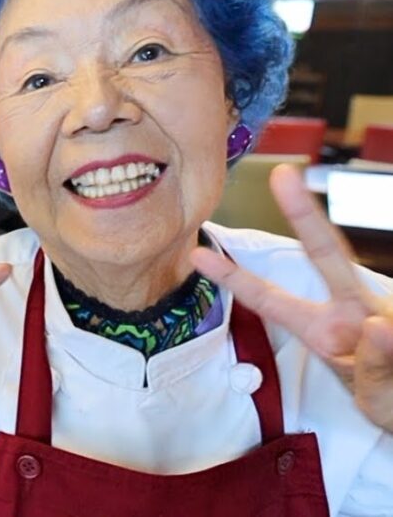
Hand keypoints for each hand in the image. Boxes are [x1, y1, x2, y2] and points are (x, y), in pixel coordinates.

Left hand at [191, 164, 392, 432]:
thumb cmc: (389, 397)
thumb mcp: (372, 396)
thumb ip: (372, 368)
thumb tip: (379, 325)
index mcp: (321, 329)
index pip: (270, 299)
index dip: (234, 277)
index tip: (197, 253)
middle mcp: (352, 310)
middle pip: (326, 254)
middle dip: (304, 214)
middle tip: (282, 174)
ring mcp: (383, 310)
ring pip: (381, 316)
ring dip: (383, 351)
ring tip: (384, 355)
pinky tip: (391, 346)